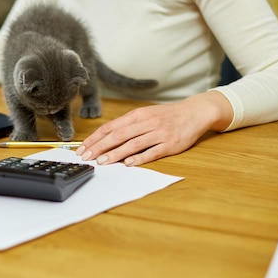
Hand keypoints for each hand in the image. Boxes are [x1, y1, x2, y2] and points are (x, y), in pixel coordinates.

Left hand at [76, 91, 232, 165]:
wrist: (194, 113)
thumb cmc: (166, 116)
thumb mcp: (145, 115)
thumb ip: (128, 126)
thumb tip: (106, 139)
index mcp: (138, 115)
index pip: (111, 127)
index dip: (95, 138)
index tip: (83, 148)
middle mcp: (146, 122)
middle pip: (118, 135)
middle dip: (100, 147)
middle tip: (87, 157)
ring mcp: (158, 133)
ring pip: (133, 144)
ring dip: (116, 154)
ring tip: (102, 162)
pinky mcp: (170, 144)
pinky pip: (152, 151)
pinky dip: (139, 158)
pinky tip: (128, 164)